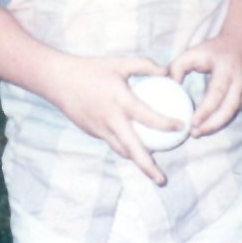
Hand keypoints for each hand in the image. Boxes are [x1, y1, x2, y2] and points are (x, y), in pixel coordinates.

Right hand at [42, 54, 178, 185]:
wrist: (59, 80)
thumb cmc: (92, 69)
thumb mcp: (119, 63)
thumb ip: (144, 65)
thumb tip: (167, 71)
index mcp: (120, 101)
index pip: (148, 117)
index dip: (166, 124)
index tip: (182, 128)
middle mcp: (111, 119)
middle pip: (132, 149)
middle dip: (148, 167)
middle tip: (162, 180)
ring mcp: (100, 129)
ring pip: (122, 150)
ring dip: (136, 161)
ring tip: (151, 168)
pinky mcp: (92, 132)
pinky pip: (112, 142)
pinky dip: (124, 147)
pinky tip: (133, 146)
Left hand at [169, 37, 241, 137]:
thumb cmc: (213, 50)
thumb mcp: (194, 52)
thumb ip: (178, 66)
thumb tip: (171, 86)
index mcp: (226, 69)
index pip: (217, 93)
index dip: (206, 110)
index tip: (192, 122)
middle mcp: (240, 81)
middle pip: (228, 109)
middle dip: (212, 125)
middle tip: (194, 133)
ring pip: (232, 114)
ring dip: (215, 126)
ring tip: (197, 133)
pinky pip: (234, 113)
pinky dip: (221, 121)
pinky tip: (207, 126)